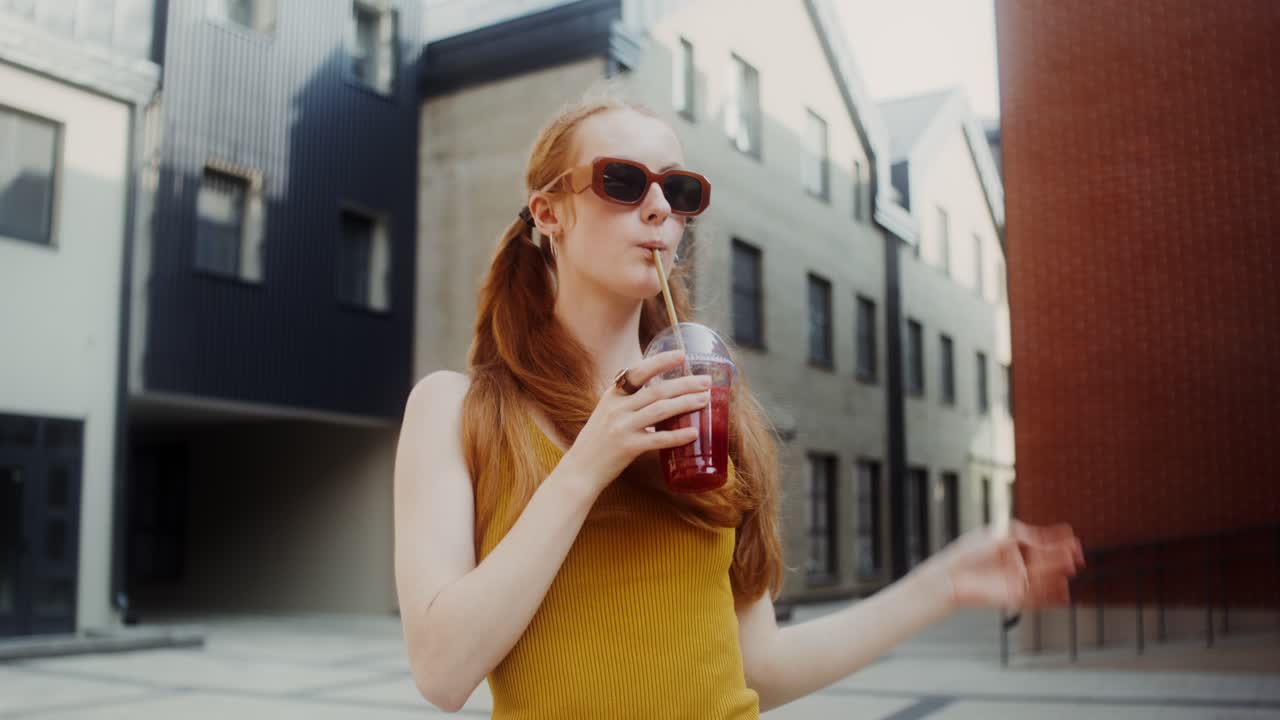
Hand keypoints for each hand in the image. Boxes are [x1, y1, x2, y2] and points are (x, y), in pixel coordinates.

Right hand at [562, 350, 709, 490]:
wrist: (579, 470)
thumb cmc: (597, 441)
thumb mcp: (607, 413)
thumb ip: (627, 402)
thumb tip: (658, 393)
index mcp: (613, 395)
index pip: (639, 372)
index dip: (661, 361)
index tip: (682, 355)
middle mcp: (617, 408)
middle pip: (657, 390)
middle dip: (685, 384)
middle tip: (706, 381)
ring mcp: (622, 427)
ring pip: (660, 410)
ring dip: (686, 403)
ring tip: (705, 400)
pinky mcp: (627, 447)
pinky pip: (658, 439)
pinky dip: (677, 435)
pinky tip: (693, 433)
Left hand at [924, 520, 1084, 611]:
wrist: (952, 576)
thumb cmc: (970, 552)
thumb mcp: (998, 535)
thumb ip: (1023, 535)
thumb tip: (1046, 538)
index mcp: (1013, 546)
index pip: (1040, 542)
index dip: (1056, 540)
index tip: (1071, 535)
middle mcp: (1017, 564)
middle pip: (1045, 560)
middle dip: (1061, 556)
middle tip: (1077, 553)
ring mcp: (1017, 580)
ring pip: (1044, 578)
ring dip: (1058, 574)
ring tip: (1072, 568)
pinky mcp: (1013, 597)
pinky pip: (1036, 598)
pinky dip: (1050, 596)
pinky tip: (1063, 593)